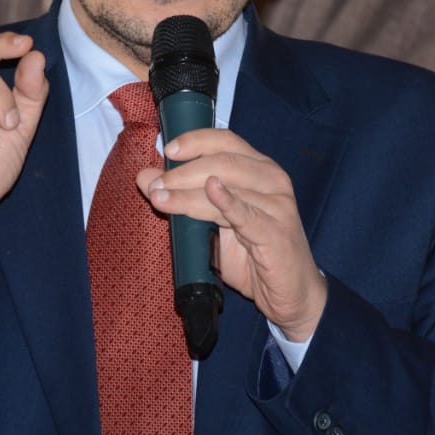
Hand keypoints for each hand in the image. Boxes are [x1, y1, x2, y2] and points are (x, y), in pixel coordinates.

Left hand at [136, 130, 326, 342]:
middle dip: (183, 172)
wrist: (289, 293)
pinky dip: (227, 201)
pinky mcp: (277, 232)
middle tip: (156, 185)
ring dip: (189, 193)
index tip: (167, 150)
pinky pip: (248, 214)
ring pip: (228, 187)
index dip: (195, 141)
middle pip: (223, 162)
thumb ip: (183, 198)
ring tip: (162, 198)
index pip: (225, 141)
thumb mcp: (212, 222)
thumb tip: (145, 177)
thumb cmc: (252, 255)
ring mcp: (277, 205)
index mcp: (258, 168)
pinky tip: (211, 191)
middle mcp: (271, 179)